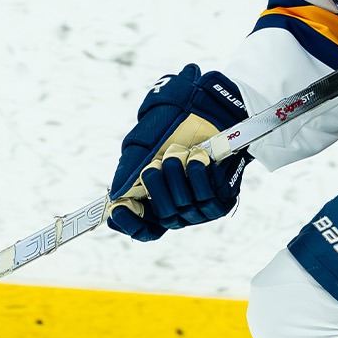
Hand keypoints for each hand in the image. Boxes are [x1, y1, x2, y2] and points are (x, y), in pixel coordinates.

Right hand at [107, 65, 250, 241]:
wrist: (208, 109)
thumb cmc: (173, 126)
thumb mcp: (145, 143)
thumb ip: (130, 168)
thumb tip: (116, 194)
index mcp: (156, 200)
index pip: (143, 229)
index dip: (130, 223)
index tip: (119, 208)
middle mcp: (178, 207)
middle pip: (163, 217)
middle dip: (157, 189)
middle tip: (155, 165)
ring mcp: (200, 206)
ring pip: (185, 208)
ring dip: (178, 178)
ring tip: (180, 154)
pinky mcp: (222, 199)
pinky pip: (209, 200)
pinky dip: (200, 176)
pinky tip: (199, 158)